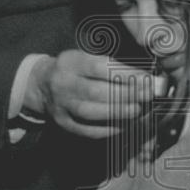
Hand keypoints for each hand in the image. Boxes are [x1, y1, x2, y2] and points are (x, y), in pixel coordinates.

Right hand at [23, 50, 153, 137]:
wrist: (42, 85)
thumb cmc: (75, 70)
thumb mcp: (87, 59)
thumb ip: (112, 67)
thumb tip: (144, 79)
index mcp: (71, 62)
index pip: (100, 67)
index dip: (125, 74)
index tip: (146, 79)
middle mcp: (63, 83)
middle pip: (95, 91)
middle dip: (125, 94)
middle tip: (147, 96)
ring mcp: (60, 105)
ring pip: (89, 112)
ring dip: (117, 112)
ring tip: (137, 110)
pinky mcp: (62, 122)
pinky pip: (85, 129)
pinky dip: (105, 129)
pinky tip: (122, 126)